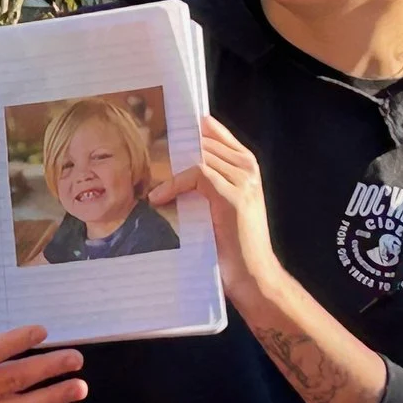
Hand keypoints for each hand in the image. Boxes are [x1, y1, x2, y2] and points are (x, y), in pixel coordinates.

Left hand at [153, 116, 280, 302]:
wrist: (253, 273)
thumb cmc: (235, 242)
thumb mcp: (222, 203)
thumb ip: (208, 181)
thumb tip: (174, 164)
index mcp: (247, 166)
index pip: (215, 131)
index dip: (191, 129)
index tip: (165, 132)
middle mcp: (247, 168)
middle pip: (204, 142)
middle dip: (175, 150)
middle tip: (149, 160)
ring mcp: (243, 181)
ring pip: (200, 157)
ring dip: (172, 169)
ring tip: (153, 183)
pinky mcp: (231, 197)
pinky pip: (197, 175)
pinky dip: (174, 184)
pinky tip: (159, 197)